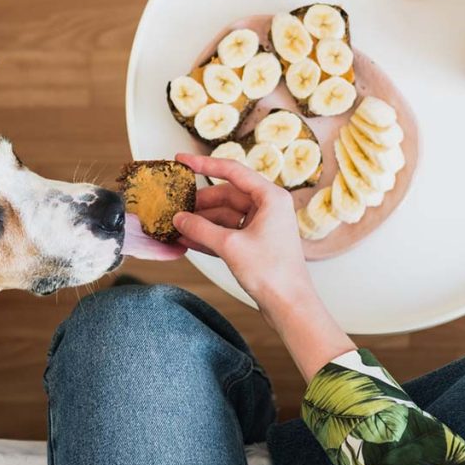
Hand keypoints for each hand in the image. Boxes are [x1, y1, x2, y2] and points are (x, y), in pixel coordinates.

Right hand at [172, 152, 355, 380]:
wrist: (290, 305)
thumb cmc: (270, 273)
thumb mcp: (230, 246)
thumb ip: (201, 228)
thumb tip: (178, 218)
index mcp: (270, 197)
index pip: (232, 171)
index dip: (204, 164)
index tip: (180, 159)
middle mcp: (268, 207)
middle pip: (226, 196)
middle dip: (200, 204)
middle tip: (175, 208)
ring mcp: (262, 226)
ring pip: (225, 216)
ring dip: (202, 223)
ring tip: (176, 228)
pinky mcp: (256, 244)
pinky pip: (228, 233)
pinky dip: (210, 236)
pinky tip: (187, 240)